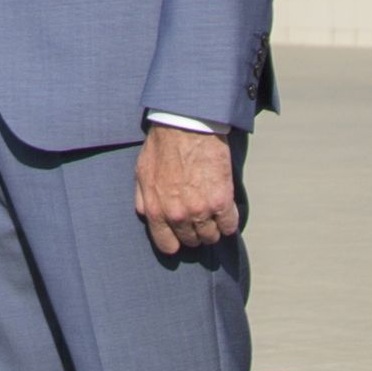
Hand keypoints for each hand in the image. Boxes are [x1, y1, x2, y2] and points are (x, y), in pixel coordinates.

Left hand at [133, 124, 242, 257]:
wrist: (187, 125)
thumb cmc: (163, 145)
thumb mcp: (142, 173)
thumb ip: (142, 198)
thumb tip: (147, 215)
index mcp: (156, 211)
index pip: (167, 245)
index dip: (176, 241)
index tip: (182, 234)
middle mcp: (178, 215)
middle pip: (192, 241)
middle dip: (196, 232)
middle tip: (200, 218)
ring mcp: (200, 210)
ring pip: (212, 236)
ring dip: (214, 228)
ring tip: (214, 214)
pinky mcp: (221, 200)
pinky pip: (230, 225)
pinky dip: (229, 221)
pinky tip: (226, 210)